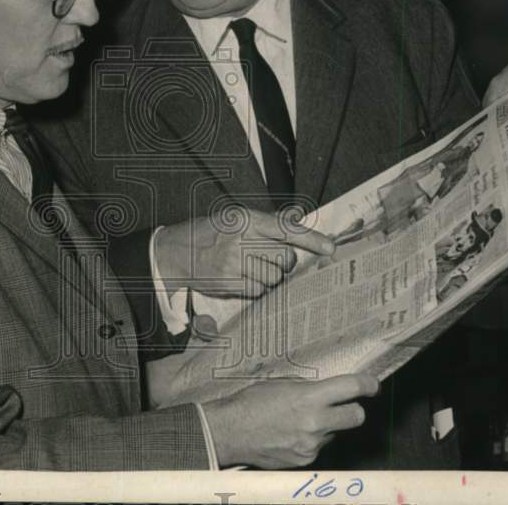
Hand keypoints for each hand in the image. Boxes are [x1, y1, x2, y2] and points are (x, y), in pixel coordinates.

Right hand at [155, 209, 334, 297]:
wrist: (177, 252)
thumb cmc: (211, 233)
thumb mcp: (236, 218)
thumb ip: (268, 220)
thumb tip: (297, 217)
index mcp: (246, 219)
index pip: (286, 229)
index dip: (311, 239)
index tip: (330, 248)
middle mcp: (241, 240)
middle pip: (284, 258)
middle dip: (284, 262)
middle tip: (272, 259)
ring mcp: (234, 263)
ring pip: (274, 278)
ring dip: (270, 277)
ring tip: (252, 268)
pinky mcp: (228, 283)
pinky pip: (258, 291)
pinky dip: (256, 288)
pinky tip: (243, 279)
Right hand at [203, 374, 379, 467]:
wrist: (230, 432)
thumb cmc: (251, 403)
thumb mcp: (281, 385)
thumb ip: (308, 389)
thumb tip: (329, 391)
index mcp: (309, 397)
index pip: (352, 389)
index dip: (368, 385)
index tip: (372, 384)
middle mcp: (315, 422)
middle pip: (357, 417)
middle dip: (355, 409)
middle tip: (346, 405)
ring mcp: (311, 444)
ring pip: (335, 433)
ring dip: (327, 426)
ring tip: (301, 421)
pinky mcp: (305, 459)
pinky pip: (319, 447)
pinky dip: (311, 440)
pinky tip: (291, 434)